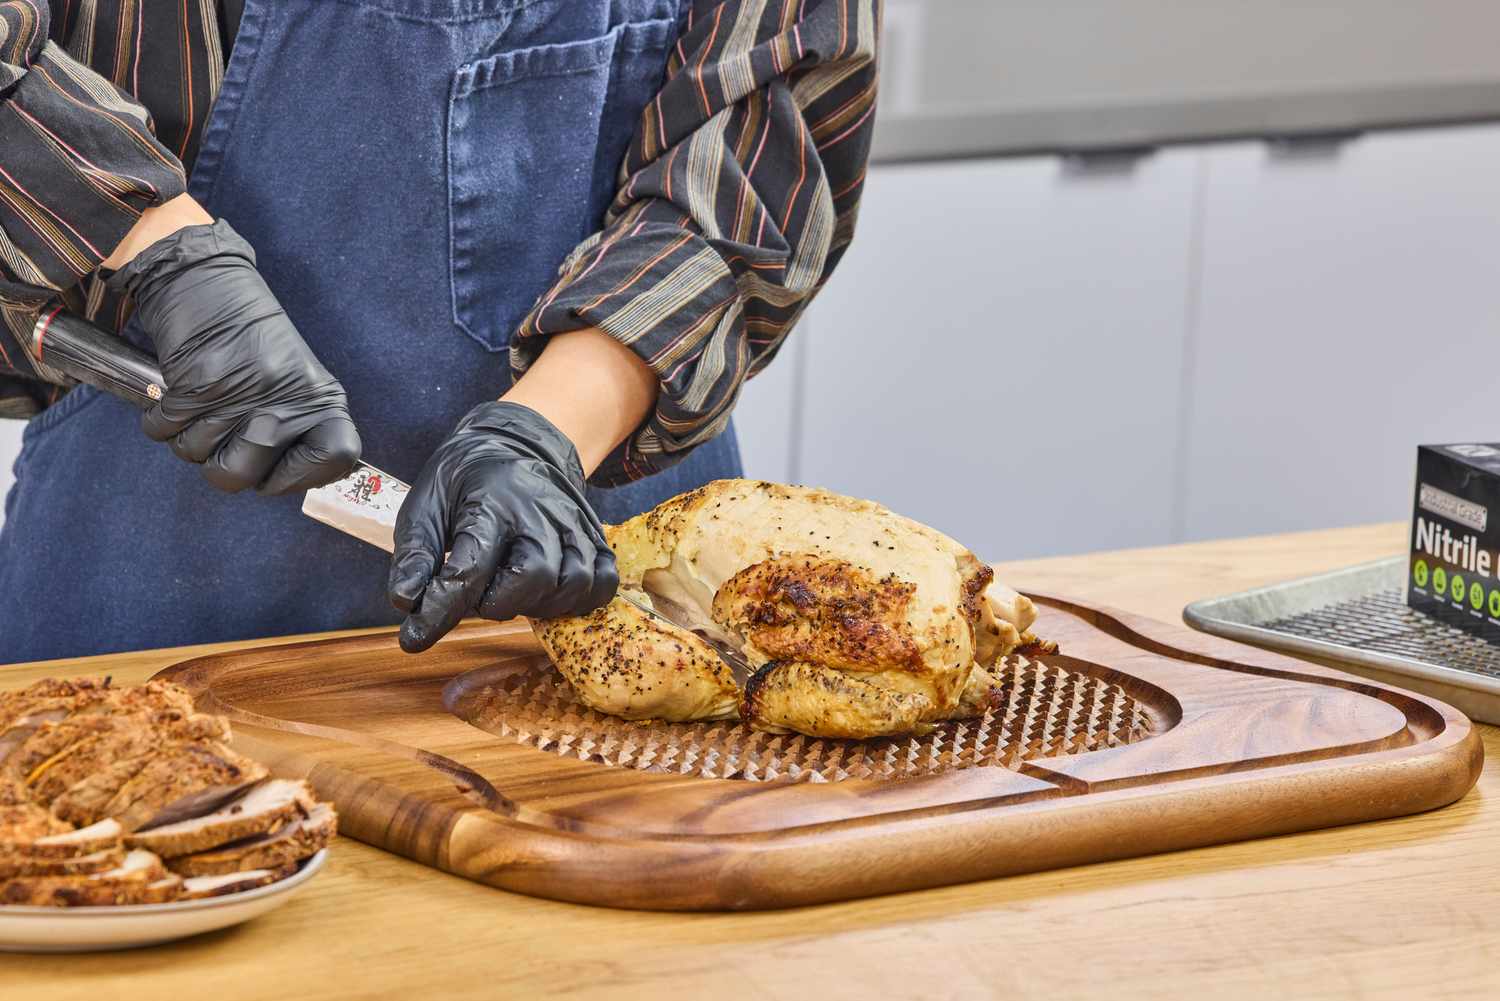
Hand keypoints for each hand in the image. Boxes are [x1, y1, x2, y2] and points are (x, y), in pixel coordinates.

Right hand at [107, 219, 360, 493]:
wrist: (204, 280)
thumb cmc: (250, 339)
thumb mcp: (295, 380)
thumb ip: (296, 429)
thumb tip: (280, 481)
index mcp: (321, 400)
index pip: (338, 459)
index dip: (302, 476)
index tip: (278, 467)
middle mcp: (284, 399)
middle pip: (242, 476)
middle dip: (222, 464)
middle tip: (225, 435)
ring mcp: (239, 394)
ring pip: (195, 455)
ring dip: (189, 437)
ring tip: (203, 404)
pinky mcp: (196, 384)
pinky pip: (164, 432)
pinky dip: (162, 421)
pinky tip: (178, 395)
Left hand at [387, 401, 618, 653]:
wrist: (519, 443)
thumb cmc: (466, 480)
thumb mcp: (425, 504)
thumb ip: (415, 554)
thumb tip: (406, 602)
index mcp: (491, 502)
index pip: (471, 568)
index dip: (441, 609)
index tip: (415, 636)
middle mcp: (541, 511)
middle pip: (534, 578)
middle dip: (498, 603)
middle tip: (478, 593)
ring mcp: (574, 524)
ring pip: (572, 584)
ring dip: (537, 604)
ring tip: (510, 591)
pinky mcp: (595, 537)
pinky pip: (601, 583)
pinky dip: (577, 600)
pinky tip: (547, 593)